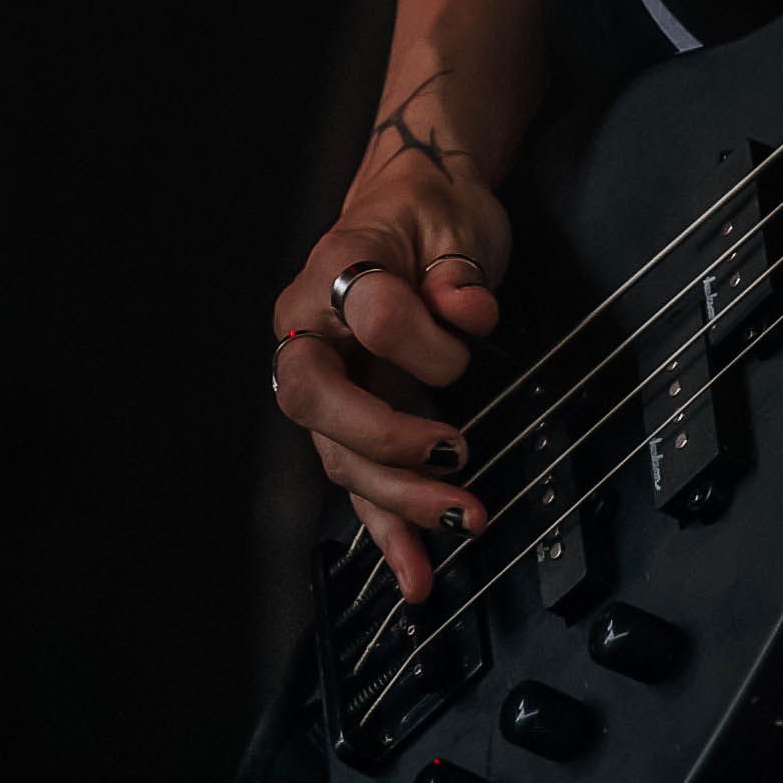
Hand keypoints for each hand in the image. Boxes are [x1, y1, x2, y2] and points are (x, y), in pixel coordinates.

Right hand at [269, 92, 511, 601]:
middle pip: (319, 403)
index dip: (425, 332)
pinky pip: (360, 482)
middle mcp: (310, 331)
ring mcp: (326, 383)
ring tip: (460, 521)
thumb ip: (459, 269)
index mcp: (334, 268)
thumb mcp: (456, 220)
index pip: (367, 314)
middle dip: (385, 441)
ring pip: (340, 456)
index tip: (471, 325)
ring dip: (398, 500)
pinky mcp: (351, 420)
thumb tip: (468, 311)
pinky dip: (388, 531)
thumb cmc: (430, 211)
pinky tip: (416, 575)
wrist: (414, 206)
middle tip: (454, 455)